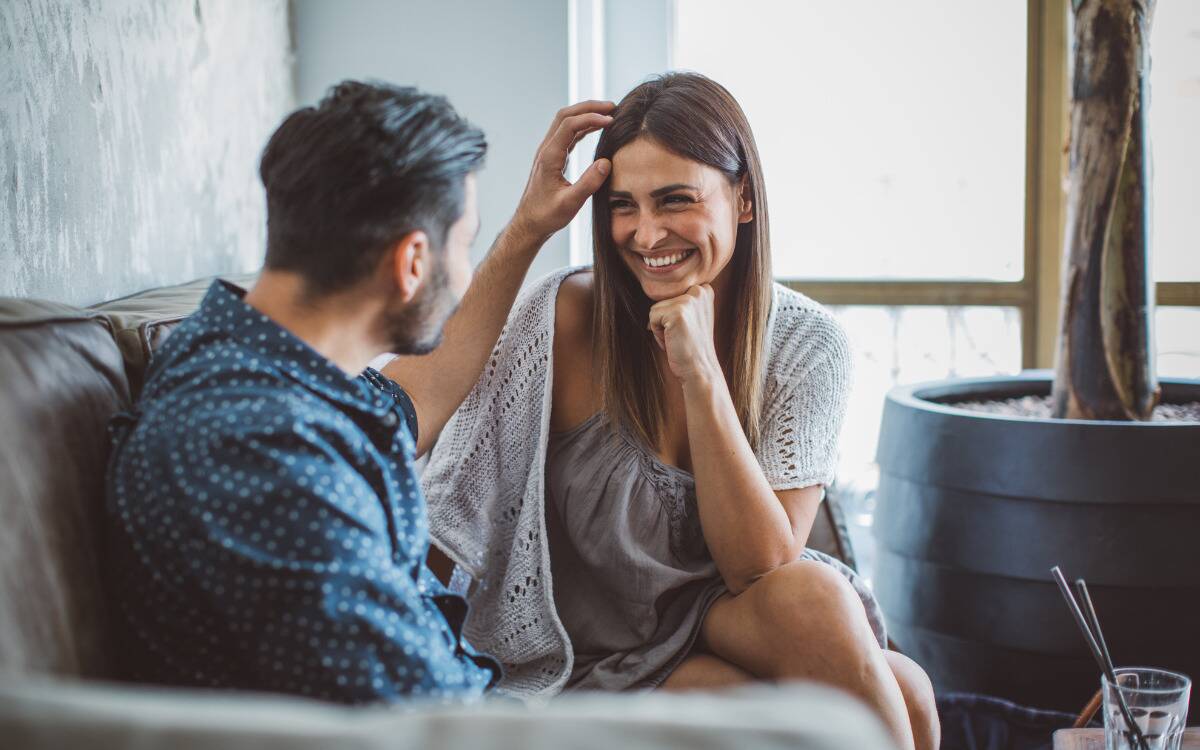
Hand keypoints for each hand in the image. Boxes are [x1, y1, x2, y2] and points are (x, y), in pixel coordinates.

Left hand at [509, 100, 614, 243]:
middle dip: (589, 107)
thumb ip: (588, 183)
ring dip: (586, 114)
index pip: (570, 125)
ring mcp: (549, 152)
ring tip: (609, 113)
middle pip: (566, 115)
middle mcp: (546, 150)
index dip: (591, 118)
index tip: (611, 120)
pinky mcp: (553, 158)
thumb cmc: (547, 216)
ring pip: (566, 122)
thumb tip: (606, 162)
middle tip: (613, 106)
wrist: (529, 224)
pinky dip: (584, 127)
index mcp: (549, 157)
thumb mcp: (570, 203)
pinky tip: (598, 128)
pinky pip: (568, 135)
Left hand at [647, 285, 721, 385]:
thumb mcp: (691, 316)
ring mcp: (689, 300)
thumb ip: (680, 300)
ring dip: (661, 327)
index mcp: (704, 289)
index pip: (670, 294)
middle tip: (682, 335)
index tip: (688, 328)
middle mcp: (699, 290)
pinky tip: (674, 341)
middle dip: (665, 320)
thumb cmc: (690, 345)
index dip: (672, 314)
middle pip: (662, 300)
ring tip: (678, 338)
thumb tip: (651, 288)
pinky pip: (652, 318)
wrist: (699, 369)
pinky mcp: (677, 312)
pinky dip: (657, 333)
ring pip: (655, 309)